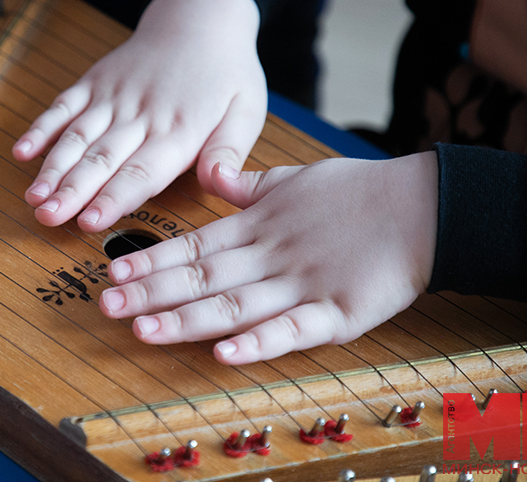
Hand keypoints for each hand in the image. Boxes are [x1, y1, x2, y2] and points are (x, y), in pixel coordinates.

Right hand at [12, 0, 266, 230]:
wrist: (201, 18)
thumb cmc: (227, 74)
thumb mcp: (246, 111)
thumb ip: (229, 151)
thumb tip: (220, 184)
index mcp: (180, 130)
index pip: (142, 172)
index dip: (114, 199)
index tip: (89, 223)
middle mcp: (141, 114)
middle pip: (102, 158)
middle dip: (72, 191)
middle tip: (46, 218)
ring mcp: (114, 96)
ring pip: (78, 136)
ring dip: (53, 168)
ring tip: (33, 197)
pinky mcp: (96, 82)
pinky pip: (65, 105)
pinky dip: (42, 127)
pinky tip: (22, 152)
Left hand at [98, 153, 438, 363]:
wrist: (421, 206)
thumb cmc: (355, 191)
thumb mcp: (291, 177)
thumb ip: (245, 184)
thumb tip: (210, 172)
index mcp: (258, 225)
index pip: (194, 246)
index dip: (151, 260)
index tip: (113, 270)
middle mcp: (270, 256)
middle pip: (202, 278)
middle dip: (150, 293)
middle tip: (106, 305)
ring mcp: (302, 285)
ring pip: (234, 305)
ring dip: (186, 319)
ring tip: (143, 330)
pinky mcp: (338, 312)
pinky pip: (293, 330)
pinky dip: (259, 342)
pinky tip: (225, 353)